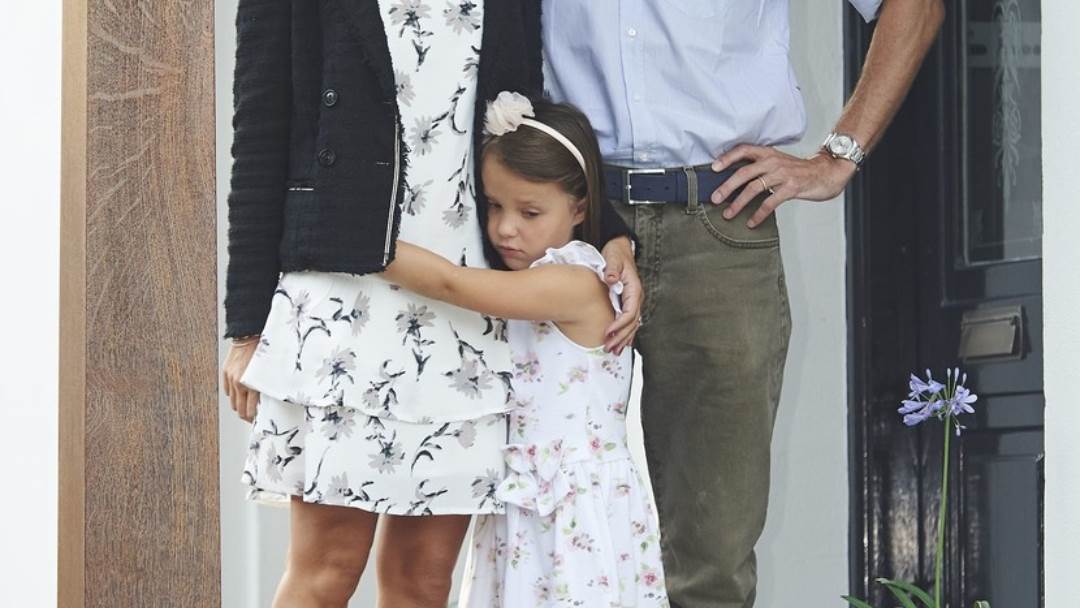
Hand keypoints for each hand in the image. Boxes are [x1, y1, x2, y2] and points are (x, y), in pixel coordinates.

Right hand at [223, 339, 260, 422]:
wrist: (249, 334)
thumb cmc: (263, 351)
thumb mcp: (269, 371)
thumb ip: (266, 386)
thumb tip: (268, 400)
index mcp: (250, 384)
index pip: (250, 411)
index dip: (254, 419)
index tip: (258, 421)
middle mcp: (238, 383)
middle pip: (239, 409)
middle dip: (246, 415)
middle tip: (253, 417)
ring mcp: (230, 378)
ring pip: (233, 402)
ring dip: (239, 405)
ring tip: (247, 406)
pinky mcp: (226, 373)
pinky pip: (228, 390)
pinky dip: (234, 394)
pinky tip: (240, 394)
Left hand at [601, 237, 642, 354]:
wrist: (620, 249)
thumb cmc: (616, 254)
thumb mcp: (613, 258)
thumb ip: (612, 269)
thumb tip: (610, 279)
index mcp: (634, 289)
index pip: (630, 312)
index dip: (619, 324)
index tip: (608, 332)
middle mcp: (636, 297)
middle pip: (632, 323)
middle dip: (621, 337)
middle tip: (608, 348)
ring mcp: (634, 301)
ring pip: (632, 325)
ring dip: (624, 339)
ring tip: (614, 351)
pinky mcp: (628, 303)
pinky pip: (629, 322)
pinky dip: (625, 333)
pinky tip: (621, 344)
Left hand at [711, 146, 857, 227]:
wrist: (827, 172)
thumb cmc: (800, 170)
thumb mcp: (779, 162)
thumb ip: (760, 167)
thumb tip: (735, 180)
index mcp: (768, 153)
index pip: (744, 150)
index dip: (727, 158)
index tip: (713, 168)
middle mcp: (774, 161)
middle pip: (744, 172)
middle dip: (727, 186)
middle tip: (715, 198)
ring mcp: (783, 174)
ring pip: (754, 188)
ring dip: (738, 203)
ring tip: (728, 213)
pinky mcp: (792, 187)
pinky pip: (770, 202)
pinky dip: (759, 214)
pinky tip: (751, 222)